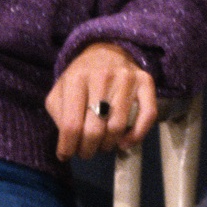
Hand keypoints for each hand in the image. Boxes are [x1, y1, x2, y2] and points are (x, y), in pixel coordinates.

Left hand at [46, 42, 157, 160]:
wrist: (106, 50)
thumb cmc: (81, 77)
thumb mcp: (60, 90)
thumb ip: (59, 115)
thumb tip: (67, 145)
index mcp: (77, 79)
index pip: (71, 124)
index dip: (68, 146)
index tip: (66, 155)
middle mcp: (102, 77)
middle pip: (94, 130)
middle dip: (87, 149)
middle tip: (85, 152)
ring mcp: (126, 78)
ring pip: (118, 127)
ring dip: (108, 145)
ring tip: (102, 146)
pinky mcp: (146, 81)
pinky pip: (147, 116)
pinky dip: (136, 136)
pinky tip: (124, 143)